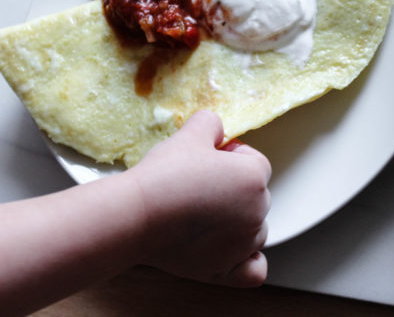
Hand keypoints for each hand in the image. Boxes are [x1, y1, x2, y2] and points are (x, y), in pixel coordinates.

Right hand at [130, 110, 271, 286]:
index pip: (255, 162)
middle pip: (256, 196)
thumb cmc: (165, 175)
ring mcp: (243, 245)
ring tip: (202, 214)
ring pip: (254, 230)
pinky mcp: (225, 271)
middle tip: (199, 185)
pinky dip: (245, 260)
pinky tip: (229, 250)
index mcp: (254, 178)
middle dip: (234, 189)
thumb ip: (210, 123)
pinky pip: (253, 269)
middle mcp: (257, 213)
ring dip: (237, 222)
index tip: (208, 160)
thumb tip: (215, 127)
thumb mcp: (190, 134)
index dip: (231, 157)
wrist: (137, 214)